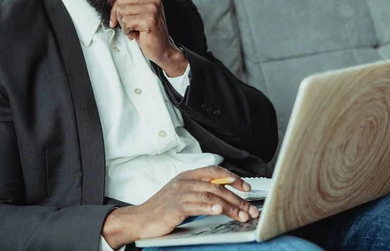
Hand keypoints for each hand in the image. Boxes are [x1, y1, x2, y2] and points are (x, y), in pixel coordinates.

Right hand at [101, 166, 259, 247]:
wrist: (139, 219)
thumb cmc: (161, 209)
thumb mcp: (181, 195)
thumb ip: (199, 191)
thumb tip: (224, 196)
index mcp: (186, 176)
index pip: (214, 171)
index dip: (232, 178)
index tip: (247, 188)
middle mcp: (184, 181)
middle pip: (217, 186)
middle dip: (237, 198)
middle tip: (251, 209)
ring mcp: (179, 193)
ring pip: (211, 196)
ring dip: (230, 206)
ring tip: (243, 215)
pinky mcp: (175, 206)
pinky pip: (197, 205)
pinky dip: (211, 207)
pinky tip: (221, 210)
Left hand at [110, 0, 187, 76]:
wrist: (162, 49)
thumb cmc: (148, 33)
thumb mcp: (139, 14)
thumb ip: (129, 4)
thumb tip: (113, 0)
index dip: (115, 10)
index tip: (116, 20)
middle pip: (120, 2)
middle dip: (119, 17)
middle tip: (128, 27)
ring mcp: (152, 8)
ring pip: (121, 11)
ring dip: (124, 25)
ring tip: (134, 30)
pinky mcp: (149, 20)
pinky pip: (126, 22)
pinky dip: (127, 31)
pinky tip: (137, 35)